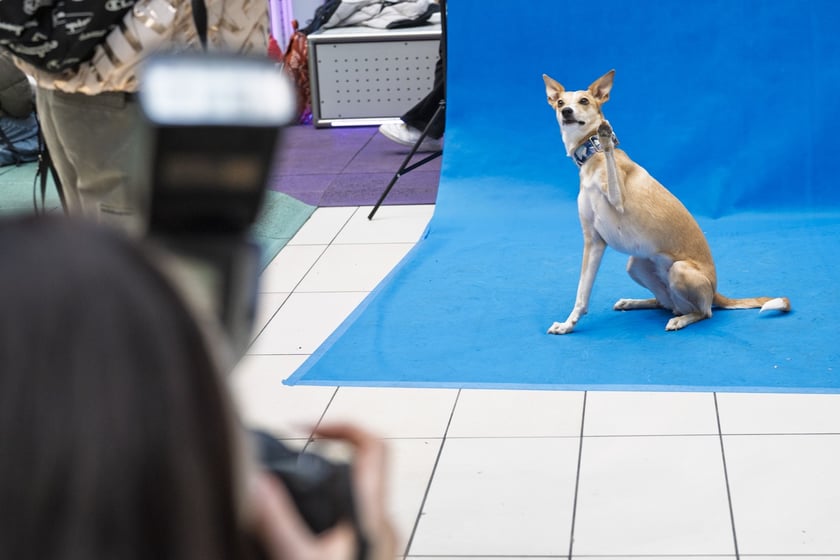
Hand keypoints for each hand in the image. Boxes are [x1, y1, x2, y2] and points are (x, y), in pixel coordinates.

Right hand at [248, 424, 396, 559]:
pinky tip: (303, 526)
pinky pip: (350, 519)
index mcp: (369, 514)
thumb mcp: (299, 556)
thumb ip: (276, 519)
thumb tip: (255, 483)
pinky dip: (327, 512)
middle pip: (360, 468)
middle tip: (297, 453)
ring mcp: (378, 541)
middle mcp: (380, 524)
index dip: (341, 426)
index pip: (372, 446)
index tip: (308, 429)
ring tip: (294, 489)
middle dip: (325, 456)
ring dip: (324, 487)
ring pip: (354, 496)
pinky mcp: (369, 555)